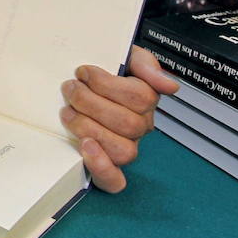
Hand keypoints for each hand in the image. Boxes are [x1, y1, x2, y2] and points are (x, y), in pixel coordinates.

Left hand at [60, 45, 179, 192]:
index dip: (107, 84)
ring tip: (67, 112)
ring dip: (90, 128)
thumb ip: (146, 65)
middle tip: (70, 88)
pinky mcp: (107, 167)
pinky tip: (85, 147)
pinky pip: (114, 180)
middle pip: (128, 123)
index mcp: (145, 102)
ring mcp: (124, 148)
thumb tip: (169, 86)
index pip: (140, 98)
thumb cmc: (102, 71)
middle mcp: (139, 128)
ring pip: (122, 150)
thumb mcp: (125, 57)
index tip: (83, 72)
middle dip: (91, 102)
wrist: (79, 83)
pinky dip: (101, 167)